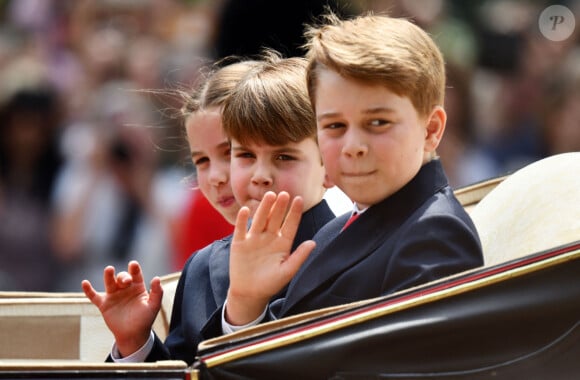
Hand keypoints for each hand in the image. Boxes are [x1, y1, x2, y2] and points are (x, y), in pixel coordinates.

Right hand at [81, 261, 162, 356]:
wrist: (133, 335)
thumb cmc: (145, 319)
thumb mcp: (153, 305)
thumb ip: (157, 292)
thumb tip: (157, 278)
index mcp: (137, 286)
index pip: (135, 274)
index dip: (134, 269)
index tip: (133, 265)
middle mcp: (125, 288)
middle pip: (122, 277)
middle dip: (123, 277)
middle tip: (126, 281)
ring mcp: (114, 295)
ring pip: (109, 282)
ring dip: (108, 276)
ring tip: (109, 269)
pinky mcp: (104, 304)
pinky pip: (94, 296)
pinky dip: (88, 290)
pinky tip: (84, 283)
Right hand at [225, 191, 315, 324]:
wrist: (249, 293)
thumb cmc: (270, 283)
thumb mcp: (287, 271)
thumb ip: (299, 256)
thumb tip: (313, 242)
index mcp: (282, 243)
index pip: (290, 225)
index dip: (294, 213)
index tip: (299, 199)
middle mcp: (269, 237)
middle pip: (275, 219)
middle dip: (280, 207)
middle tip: (284, 194)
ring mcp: (254, 239)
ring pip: (260, 220)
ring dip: (264, 208)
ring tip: (270, 196)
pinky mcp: (239, 243)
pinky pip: (241, 229)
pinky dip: (243, 220)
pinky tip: (246, 210)